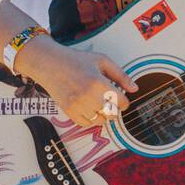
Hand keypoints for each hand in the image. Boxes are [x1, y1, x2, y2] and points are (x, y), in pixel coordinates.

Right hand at [15, 38, 138, 126]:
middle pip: (112, 114)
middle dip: (115, 108)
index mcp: (99, 82)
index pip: (121, 102)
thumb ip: (121, 75)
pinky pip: (86, 124)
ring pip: (100, 121)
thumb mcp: (102, 61)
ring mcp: (77, 106)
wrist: (50, 64)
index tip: (121, 99)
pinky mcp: (69, 112)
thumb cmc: (76, 60)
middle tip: (110, 101)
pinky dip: (91, 119)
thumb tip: (134, 88)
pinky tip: (90, 108)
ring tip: (99, 104)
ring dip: (103, 115)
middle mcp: (88, 96)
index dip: (124, 101)